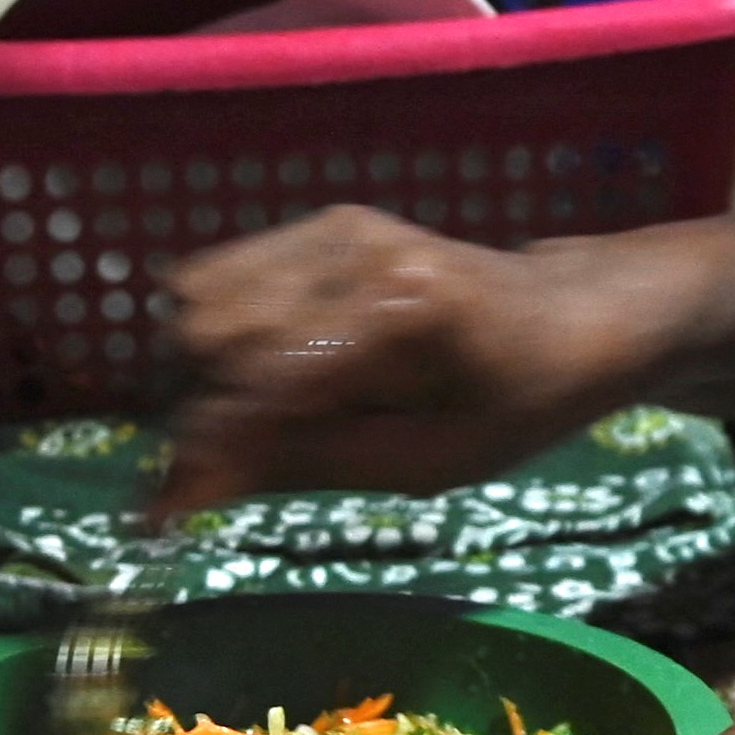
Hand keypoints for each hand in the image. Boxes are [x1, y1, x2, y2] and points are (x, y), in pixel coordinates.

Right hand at [154, 205, 701, 514]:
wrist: (574, 315)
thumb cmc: (516, 405)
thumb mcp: (425, 464)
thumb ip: (302, 466)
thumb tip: (175, 496)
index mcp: (397, 318)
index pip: (252, 385)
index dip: (198, 455)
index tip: (161, 513)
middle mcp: (355, 254)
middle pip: (207, 335)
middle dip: (196, 409)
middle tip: (226, 463)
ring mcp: (335, 227)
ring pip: (199, 301)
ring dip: (201, 369)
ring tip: (255, 417)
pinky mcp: (325, 222)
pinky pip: (222, 275)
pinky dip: (222, 332)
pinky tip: (270, 370)